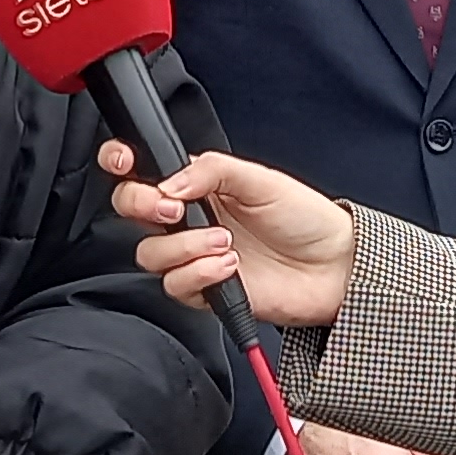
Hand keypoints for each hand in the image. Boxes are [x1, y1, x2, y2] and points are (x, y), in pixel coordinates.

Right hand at [101, 143, 356, 326]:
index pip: (144, 171)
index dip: (122, 163)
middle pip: (131, 211)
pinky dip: (200, 274)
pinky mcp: (204, 292)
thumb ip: (210, 171)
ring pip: (149, 254)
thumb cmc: (304, 218)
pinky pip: (176, 286)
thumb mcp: (260, 179)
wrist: (334, 268)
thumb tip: (167, 183)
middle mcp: (189, 219)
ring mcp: (194, 256)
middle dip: (141, 206)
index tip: (125, 162)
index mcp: (198, 184)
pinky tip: (230, 267)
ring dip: (184, 247)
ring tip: (225, 243)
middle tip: (173, 210)